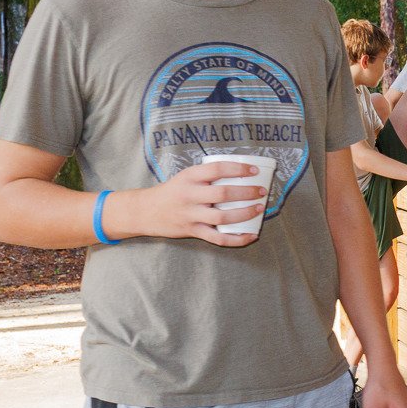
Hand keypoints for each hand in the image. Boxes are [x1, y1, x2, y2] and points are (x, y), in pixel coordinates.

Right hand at [122, 162, 266, 245]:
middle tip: (262, 191)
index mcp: (189, 177)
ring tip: (259, 209)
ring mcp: (190, 215)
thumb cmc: (173, 191)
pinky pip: (217, 238)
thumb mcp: (186, 177)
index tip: (254, 170)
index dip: (238, 169)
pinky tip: (251, 235)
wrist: (144, 210)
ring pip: (222, 217)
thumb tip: (241, 173)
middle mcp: (189, 195)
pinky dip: (237, 239)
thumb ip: (208, 175)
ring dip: (245, 214)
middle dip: (247, 192)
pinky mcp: (192, 231)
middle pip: (222, 194)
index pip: (217, 169)